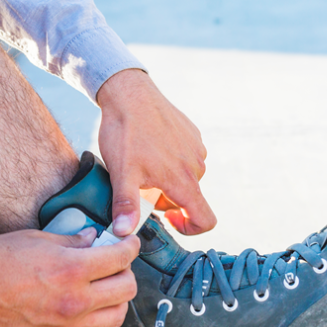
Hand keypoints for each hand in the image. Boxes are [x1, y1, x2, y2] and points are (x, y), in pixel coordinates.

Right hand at [0, 229, 139, 326]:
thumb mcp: (36, 238)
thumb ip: (71, 242)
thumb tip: (92, 241)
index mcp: (71, 271)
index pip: (120, 258)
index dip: (130, 246)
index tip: (129, 243)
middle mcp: (74, 302)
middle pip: (127, 290)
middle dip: (127, 273)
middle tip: (116, 265)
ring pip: (115, 318)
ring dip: (116, 300)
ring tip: (104, 288)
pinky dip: (93, 319)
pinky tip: (81, 305)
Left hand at [96, 69, 215, 236]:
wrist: (129, 93)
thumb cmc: (125, 133)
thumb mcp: (121, 173)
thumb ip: (126, 206)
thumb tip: (124, 234)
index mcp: (183, 181)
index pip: (205, 220)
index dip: (190, 228)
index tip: (168, 220)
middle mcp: (196, 166)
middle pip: (189, 199)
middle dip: (166, 200)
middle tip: (140, 186)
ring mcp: (196, 149)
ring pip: (187, 178)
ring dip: (168, 180)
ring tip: (142, 165)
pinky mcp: (192, 134)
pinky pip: (186, 158)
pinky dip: (171, 161)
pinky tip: (150, 148)